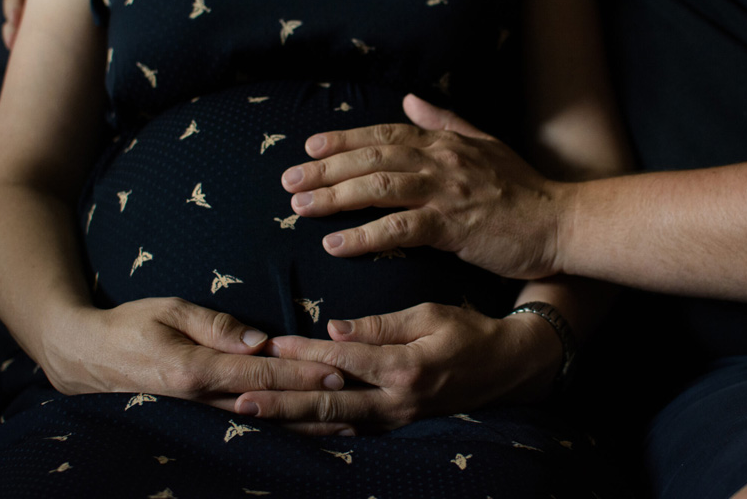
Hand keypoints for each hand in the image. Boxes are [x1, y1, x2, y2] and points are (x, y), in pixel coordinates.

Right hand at [36, 297, 345, 414]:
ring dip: (303, 426)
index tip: (337, 370)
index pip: (261, 373)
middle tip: (356, 404)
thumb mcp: (169, 310)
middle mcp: (201, 400)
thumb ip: (214, 324)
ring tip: (343, 429)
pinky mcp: (196, 419)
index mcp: (195, 370)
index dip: (301, 372)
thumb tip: (256, 340)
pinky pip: (244, 427)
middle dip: (314, 404)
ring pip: (262, 424)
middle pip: (269, 404)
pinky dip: (277, 431)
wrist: (83, 358)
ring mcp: (198, 415)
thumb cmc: (129, 325)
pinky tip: (302, 432)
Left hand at [233, 302, 561, 432]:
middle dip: (281, 403)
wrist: (507, 366)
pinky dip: (317, 430)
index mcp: (404, 368)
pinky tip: (290, 428)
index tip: (269, 345)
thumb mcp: (429, 315)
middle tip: (239, 401)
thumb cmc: (469, 331)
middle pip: (328, 404)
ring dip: (291, 421)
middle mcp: (396, 401)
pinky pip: (350, 430)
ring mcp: (396, 419)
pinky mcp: (397, 425)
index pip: (342, 360)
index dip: (303, 352)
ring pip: (334, 424)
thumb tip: (333, 329)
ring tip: (252, 418)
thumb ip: (381, 325)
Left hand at [282, 94, 572, 279]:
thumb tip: (411, 100)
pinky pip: (398, 229)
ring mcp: (446, 191)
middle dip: (325, 169)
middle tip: (288, 183)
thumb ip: (445, 121)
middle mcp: (440, 160)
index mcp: (444, 142)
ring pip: (378, 188)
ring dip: (334, 198)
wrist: (560, 221)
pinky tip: (336, 245)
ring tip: (300, 209)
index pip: (383, 135)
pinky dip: (364, 237)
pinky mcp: (453, 226)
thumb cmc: (522, 189)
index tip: (309, 149)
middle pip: (371, 158)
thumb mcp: (484, 144)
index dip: (343, 140)